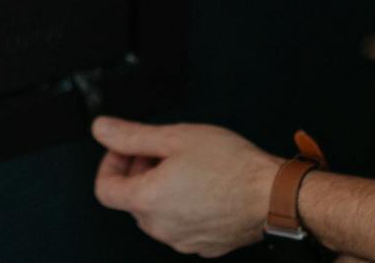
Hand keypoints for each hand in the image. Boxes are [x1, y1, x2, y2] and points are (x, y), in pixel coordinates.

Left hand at [91, 115, 281, 257]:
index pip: (105, 189)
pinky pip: (180, 224)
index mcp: (148, 200)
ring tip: (186, 165)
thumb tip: (102, 129)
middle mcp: (161, 227)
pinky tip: (202, 185)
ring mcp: (182, 240)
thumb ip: (131, 135)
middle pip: (132, 199)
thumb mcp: (175, 137)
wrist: (272, 194)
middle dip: (139, 171)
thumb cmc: (231, 167)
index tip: (127, 150)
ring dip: (161, 188)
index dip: (111, 164)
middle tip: (162, 151)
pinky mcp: (203, 246)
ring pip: (156, 213)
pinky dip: (182, 205)